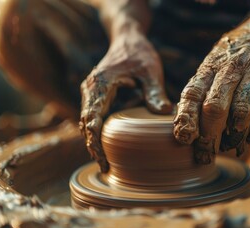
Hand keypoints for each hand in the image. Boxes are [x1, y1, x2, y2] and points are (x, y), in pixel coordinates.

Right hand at [80, 31, 171, 172]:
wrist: (127, 38)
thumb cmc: (139, 53)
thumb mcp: (151, 70)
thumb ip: (155, 91)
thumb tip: (164, 113)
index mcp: (100, 84)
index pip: (92, 118)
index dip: (95, 140)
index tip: (102, 158)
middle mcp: (90, 88)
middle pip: (85, 123)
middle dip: (92, 145)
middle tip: (104, 167)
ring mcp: (90, 91)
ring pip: (86, 121)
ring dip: (92, 140)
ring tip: (104, 162)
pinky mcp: (95, 94)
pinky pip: (91, 116)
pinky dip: (96, 131)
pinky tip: (105, 145)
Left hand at [173, 25, 249, 163]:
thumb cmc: (232, 60)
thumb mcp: (211, 67)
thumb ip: (199, 93)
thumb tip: (182, 129)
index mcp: (208, 69)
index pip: (192, 94)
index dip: (186, 117)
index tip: (183, 139)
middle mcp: (228, 71)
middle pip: (215, 108)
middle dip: (209, 136)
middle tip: (205, 155)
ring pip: (241, 111)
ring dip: (234, 135)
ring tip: (230, 146)